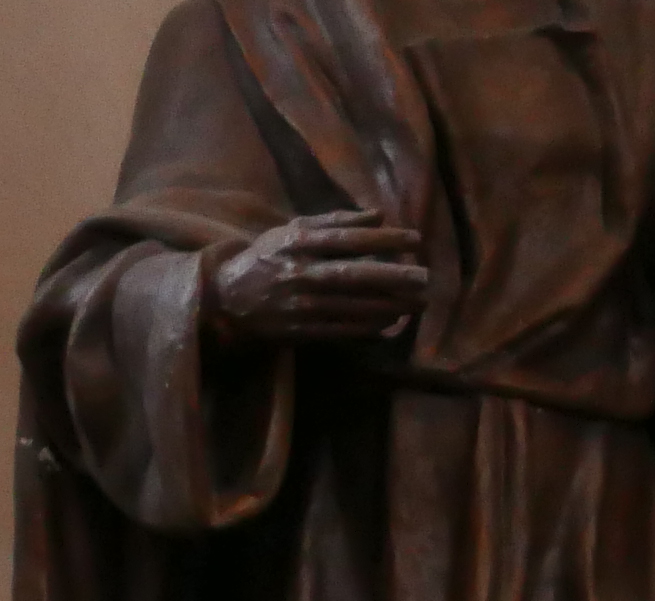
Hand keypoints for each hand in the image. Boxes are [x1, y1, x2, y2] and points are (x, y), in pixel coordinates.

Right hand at [202, 213, 428, 347]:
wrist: (229, 298)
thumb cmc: (269, 258)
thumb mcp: (293, 232)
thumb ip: (335, 222)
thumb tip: (377, 214)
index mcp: (298, 243)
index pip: (347, 239)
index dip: (383, 239)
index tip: (416, 238)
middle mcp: (300, 272)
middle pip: (353, 274)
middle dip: (392, 276)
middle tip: (425, 277)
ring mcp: (301, 304)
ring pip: (352, 305)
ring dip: (389, 305)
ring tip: (418, 302)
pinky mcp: (303, 331)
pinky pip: (343, 329)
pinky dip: (370, 326)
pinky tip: (393, 322)